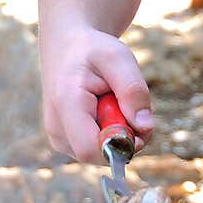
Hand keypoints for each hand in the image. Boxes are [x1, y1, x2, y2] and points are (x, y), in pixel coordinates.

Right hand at [39, 24, 153, 162]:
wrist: (67, 47)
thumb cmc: (93, 50)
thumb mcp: (117, 58)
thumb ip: (132, 89)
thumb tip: (145, 127)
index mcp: (66, 105)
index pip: (90, 149)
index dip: (120, 145)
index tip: (138, 123)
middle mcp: (57, 128)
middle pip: (100, 155)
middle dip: (125, 137)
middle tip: (129, 104)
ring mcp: (59, 139)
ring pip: (101, 154)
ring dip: (119, 134)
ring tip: (114, 103)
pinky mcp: (66, 143)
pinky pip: (98, 150)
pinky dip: (110, 134)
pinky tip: (106, 111)